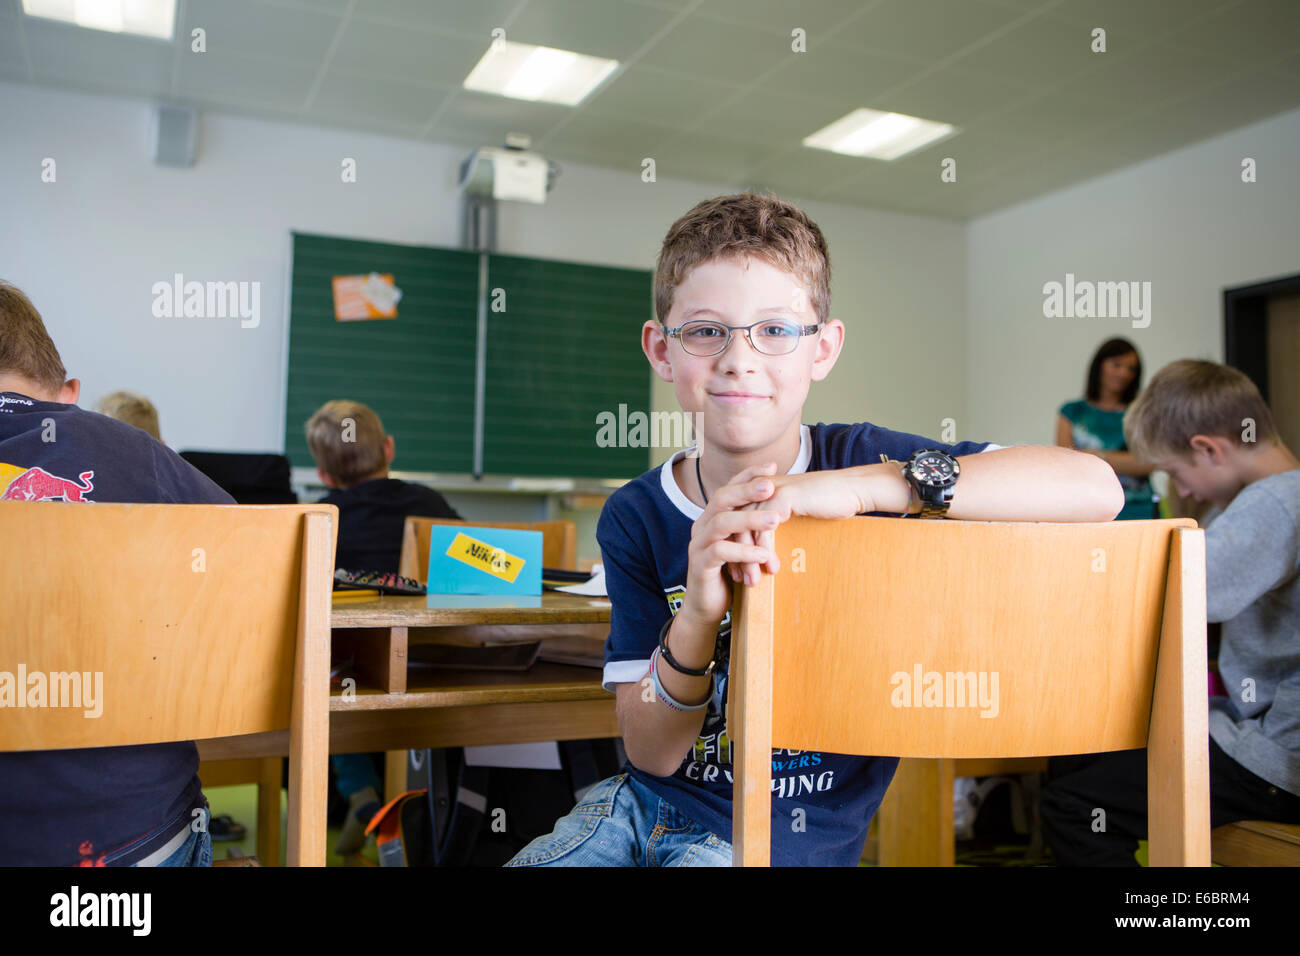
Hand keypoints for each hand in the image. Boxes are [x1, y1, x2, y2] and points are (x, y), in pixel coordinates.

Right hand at [679, 462, 783, 626]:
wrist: (708, 607)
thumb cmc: (730, 574)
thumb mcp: (744, 546)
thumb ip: (754, 528)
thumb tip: (785, 507)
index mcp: (713, 517)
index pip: (729, 487)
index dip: (749, 475)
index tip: (773, 466)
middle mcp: (702, 526)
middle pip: (721, 498)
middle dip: (747, 490)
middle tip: (772, 486)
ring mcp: (698, 544)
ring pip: (721, 522)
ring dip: (749, 520)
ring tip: (775, 521)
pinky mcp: (699, 565)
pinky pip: (719, 552)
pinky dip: (743, 551)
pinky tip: (763, 554)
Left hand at [726, 470, 878, 585]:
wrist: (853, 488)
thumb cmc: (829, 502)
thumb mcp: (796, 512)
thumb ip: (779, 521)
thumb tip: (768, 548)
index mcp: (760, 490)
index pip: (735, 520)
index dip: (733, 546)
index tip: (736, 570)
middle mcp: (760, 488)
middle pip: (735, 525)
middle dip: (736, 555)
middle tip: (739, 580)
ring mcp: (771, 490)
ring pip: (747, 528)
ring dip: (749, 558)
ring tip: (754, 580)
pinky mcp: (784, 497)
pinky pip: (765, 529)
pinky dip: (766, 550)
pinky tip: (772, 568)